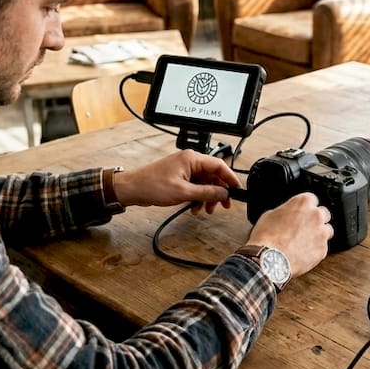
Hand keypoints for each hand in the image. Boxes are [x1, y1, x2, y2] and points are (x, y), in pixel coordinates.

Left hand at [111, 150, 237, 212]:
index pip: (219, 165)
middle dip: (218, 191)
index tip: (237, 190)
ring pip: (205, 183)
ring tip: (205, 209)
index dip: (230, 178)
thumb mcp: (183, 192)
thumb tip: (223, 193)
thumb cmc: (151, 185)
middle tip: (223, 205)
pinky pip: (195, 186)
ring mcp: (184, 170)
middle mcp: (190, 161)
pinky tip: (194, 207)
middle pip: (213, 175)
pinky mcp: (179, 178)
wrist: (132, 189)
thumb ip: (206, 192)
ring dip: (207, 197)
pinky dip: (198, 197)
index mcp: (192, 159)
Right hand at [245, 193, 331, 277]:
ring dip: (319, 234)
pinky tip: (304, 252)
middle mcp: (316, 216)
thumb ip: (284, 211)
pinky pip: (323, 247)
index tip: (301, 212)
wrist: (269, 260)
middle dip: (316, 219)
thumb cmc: (267, 238)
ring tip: (305, 241)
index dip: (305, 207)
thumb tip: (286, 214)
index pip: (312, 198)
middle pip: (324, 213)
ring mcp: (321, 233)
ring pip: (327, 230)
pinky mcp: (322, 250)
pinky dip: (316, 249)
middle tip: (304, 227)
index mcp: (303, 203)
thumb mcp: (269, 215)